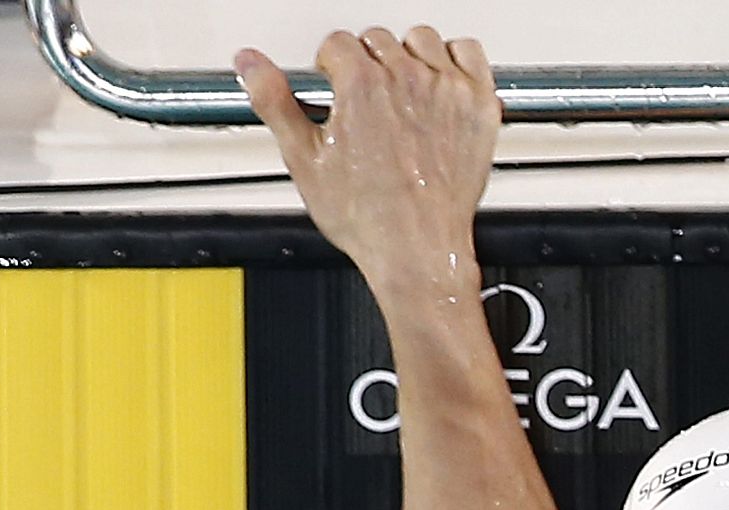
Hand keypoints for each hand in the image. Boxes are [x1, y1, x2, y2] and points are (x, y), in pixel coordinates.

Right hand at [235, 28, 500, 297]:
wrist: (417, 250)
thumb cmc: (369, 218)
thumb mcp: (304, 160)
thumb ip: (274, 101)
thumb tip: (250, 65)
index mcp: (360, 83)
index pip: (337, 44)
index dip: (330, 69)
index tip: (335, 89)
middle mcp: (406, 78)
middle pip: (377, 41)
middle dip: (366, 66)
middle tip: (366, 104)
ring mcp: (447, 89)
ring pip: (422, 40)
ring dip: (408, 58)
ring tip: (400, 94)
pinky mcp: (478, 105)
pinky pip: (470, 53)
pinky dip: (455, 61)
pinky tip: (440, 84)